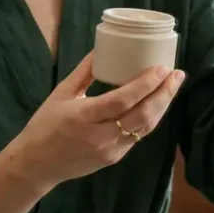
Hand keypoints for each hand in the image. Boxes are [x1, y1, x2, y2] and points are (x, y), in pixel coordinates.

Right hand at [4, 53, 184, 188]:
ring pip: (145, 126)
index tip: (161, 69)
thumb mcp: (61, 94)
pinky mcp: (114, 158)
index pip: (122, 100)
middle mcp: (100, 136)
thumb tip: (102, 47)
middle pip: (142, 114)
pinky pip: (138, 135)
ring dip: (162, 105)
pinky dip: (151, 117)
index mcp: (84, 117)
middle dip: (163, 93)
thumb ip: (84, 73)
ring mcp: (110, 150)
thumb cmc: (45, 125)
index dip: (145, 84)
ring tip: (173, 85)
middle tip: (177, 74)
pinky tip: (158, 102)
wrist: (36, 165)